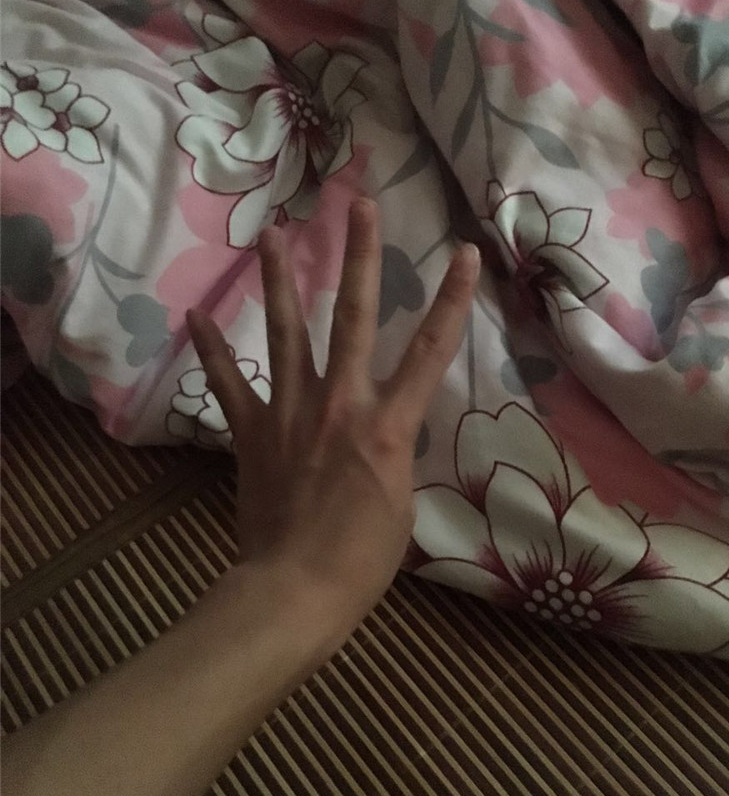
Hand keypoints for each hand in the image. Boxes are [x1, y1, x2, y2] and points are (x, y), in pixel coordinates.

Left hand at [187, 199, 479, 628]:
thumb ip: (394, 454)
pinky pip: (230, 384)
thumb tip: (383, 437)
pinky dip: (214, 350)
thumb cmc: (364, 559)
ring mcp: (290, 412)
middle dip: (360, 257)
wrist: (297, 589)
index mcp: (388, 424)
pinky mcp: (252, 431)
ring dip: (282, 281)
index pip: (430, 350)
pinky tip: (197, 314)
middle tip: (360, 206)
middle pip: (352, 316)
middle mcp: (340, 402)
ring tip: (276, 235)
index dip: (451, 298)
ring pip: (287, 333)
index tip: (463, 252)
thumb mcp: (402, 503)